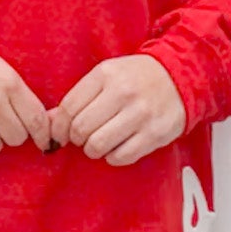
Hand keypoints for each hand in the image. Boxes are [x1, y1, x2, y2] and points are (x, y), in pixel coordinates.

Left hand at [47, 54, 186, 166]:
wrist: (180, 77)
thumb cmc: (136, 79)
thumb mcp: (106, 77)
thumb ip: (78, 97)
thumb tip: (50, 122)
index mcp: (106, 74)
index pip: (69, 108)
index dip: (60, 127)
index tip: (61, 134)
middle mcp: (123, 93)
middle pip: (81, 129)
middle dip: (77, 139)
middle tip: (83, 138)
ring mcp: (141, 114)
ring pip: (98, 145)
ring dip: (93, 150)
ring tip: (99, 142)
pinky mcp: (155, 134)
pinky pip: (121, 157)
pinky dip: (113, 157)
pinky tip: (118, 146)